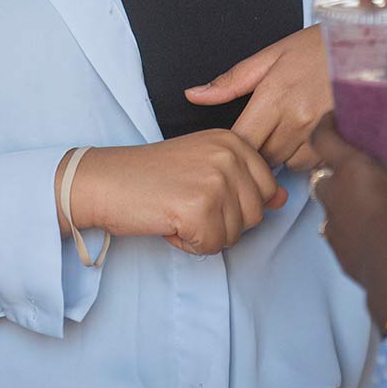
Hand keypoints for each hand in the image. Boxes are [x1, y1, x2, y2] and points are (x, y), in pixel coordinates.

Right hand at [65, 131, 287, 255]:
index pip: (267, 189)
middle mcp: (229, 154)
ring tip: (175, 209)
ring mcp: (215, 180)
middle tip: (184, 202)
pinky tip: (167, 221)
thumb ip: (246, 180)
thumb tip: (282, 199)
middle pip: (255, 215)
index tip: (200, 190)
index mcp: (232, 140)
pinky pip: (212, 247)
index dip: (233, 203)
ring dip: (204, 233)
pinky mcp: (199, 209)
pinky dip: (188, 243)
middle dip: (222, 221)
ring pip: (235, 234)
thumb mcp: (204, 166)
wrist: (104, 181)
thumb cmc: (150, 177)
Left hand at [185, 26, 331, 171]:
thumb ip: (231, 81)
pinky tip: (309, 134)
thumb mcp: (272, 54)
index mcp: (274, 96)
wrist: (370, 46)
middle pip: (261, 157)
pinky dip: (306, 155)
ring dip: (282, 153)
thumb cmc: (320, 47)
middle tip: (264, 128)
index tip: (233, 141)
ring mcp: (320, 134)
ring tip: (289, 128)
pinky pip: (312, 164)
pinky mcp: (340, 143)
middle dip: (257, 149)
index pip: (240, 141)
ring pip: (286, 164)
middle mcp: (296, 120)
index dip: (233, 146)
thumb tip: (193, 95)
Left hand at [310, 113, 386, 328]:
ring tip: (366, 206)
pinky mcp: (336, 248)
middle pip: (322, 175)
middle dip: (335, 173)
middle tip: (358, 174)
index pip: (323, 137)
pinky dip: (348, 228)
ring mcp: (332, 222)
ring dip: (341, 202)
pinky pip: (337, 231)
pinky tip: (369, 233)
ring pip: (329, 205)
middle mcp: (334, 192)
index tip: (332, 119)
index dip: (325, 125)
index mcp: (351, 168)